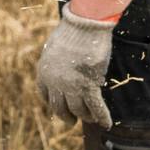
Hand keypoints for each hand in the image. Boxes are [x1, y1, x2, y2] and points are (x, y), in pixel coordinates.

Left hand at [36, 4, 115, 126]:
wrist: (83, 25)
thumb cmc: (71, 32)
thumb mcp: (56, 48)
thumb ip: (57, 62)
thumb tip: (65, 69)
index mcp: (43, 72)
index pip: (45, 95)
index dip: (53, 103)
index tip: (59, 107)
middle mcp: (54, 83)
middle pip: (60, 108)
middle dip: (67, 116)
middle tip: (72, 120)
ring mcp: (71, 86)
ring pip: (78, 110)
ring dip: (86, 116)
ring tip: (90, 119)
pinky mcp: (89, 85)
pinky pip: (96, 107)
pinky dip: (101, 117)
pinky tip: (106, 124)